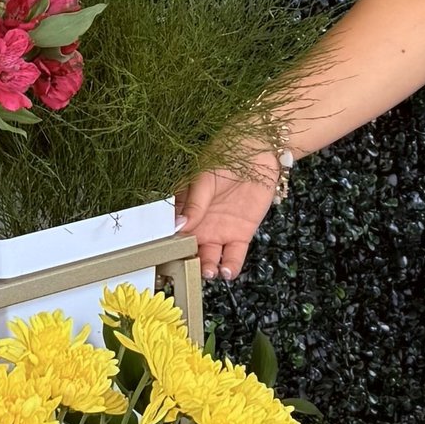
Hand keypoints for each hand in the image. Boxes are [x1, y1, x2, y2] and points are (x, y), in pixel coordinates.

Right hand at [177, 152, 282, 283]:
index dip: (167, 245)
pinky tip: (226, 273)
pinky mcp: (241, 234)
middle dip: (186, 262)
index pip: (171, 230)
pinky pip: (233, 256)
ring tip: (207, 272)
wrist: (259, 150)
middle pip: (189, 249)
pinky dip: (230, 267)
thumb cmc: (226, 156)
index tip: (165, 256)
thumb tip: (178, 225)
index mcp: (184, 207)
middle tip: (186, 270)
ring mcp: (219, 230)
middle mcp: (199, 223)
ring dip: (206, 268)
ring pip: (209, 257)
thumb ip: (194, 204)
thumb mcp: (204, 178)